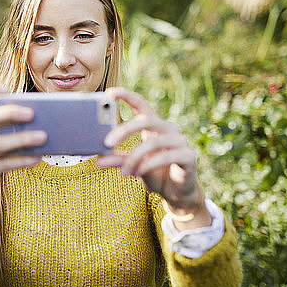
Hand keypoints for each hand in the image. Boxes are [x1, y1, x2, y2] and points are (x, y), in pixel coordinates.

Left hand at [96, 87, 210, 228]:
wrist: (176, 194)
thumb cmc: (154, 174)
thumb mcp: (133, 165)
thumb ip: (118, 160)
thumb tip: (98, 160)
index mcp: (154, 125)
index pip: (140, 104)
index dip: (126, 95)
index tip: (109, 93)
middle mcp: (168, 129)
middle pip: (145, 119)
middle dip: (124, 130)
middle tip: (107, 144)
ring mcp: (180, 141)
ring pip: (153, 142)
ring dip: (134, 157)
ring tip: (125, 171)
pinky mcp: (188, 156)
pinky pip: (167, 156)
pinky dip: (149, 164)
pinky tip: (140, 172)